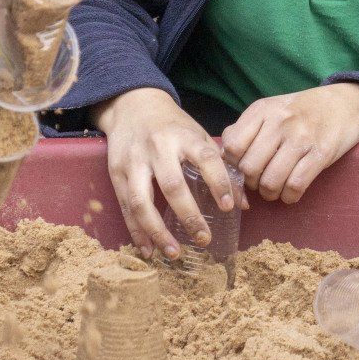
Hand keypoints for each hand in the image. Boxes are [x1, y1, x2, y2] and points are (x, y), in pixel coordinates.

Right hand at [92, 88, 240, 260]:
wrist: (132, 106)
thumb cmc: (172, 126)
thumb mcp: (198, 135)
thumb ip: (219, 166)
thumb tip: (242, 204)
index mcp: (184, 136)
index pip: (206, 158)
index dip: (218, 182)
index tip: (228, 207)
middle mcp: (158, 148)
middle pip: (172, 185)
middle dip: (189, 216)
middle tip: (204, 239)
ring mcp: (134, 161)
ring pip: (142, 201)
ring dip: (158, 231)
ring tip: (175, 253)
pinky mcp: (116, 173)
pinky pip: (126, 207)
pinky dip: (136, 232)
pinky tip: (149, 250)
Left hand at [220, 82, 358, 204]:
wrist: (345, 103)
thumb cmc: (302, 111)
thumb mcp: (271, 109)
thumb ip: (245, 128)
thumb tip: (222, 154)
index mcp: (262, 110)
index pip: (231, 146)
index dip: (232, 166)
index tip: (242, 171)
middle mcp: (279, 122)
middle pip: (249, 168)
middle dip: (251, 184)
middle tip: (259, 183)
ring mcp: (301, 138)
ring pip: (270, 181)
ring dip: (269, 194)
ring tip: (274, 190)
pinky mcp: (321, 154)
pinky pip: (295, 186)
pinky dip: (288, 197)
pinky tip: (290, 193)